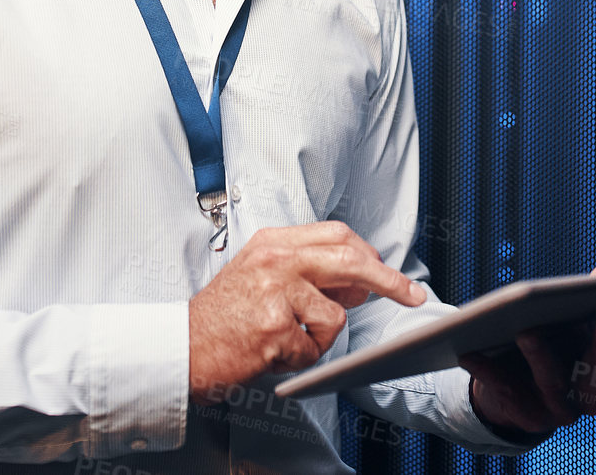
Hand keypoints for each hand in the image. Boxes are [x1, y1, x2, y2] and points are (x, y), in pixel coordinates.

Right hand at [188, 221, 425, 403]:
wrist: (182, 347)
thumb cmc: (221, 316)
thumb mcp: (260, 275)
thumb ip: (307, 270)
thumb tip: (360, 282)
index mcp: (273, 243)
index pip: (337, 235)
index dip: (368, 253)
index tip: (387, 270)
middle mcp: (276, 261)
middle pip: (351, 260)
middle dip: (389, 280)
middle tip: (412, 295)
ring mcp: (275, 294)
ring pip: (334, 316)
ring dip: (318, 337)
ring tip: (283, 339)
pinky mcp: (275, 329)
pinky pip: (313, 350)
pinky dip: (299, 360)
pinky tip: (271, 353)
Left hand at [459, 249, 595, 438]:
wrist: (514, 385)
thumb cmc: (553, 339)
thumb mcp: (575, 313)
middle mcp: (593, 394)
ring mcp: (562, 409)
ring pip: (555, 384)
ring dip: (543, 358)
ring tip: (526, 330)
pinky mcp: (528, 417)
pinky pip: (508, 394)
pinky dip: (490, 373)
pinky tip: (471, 350)